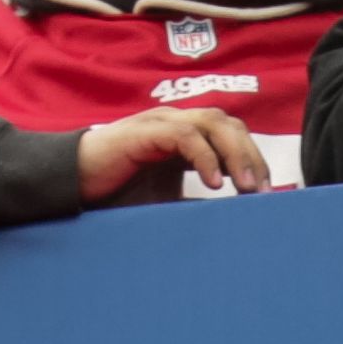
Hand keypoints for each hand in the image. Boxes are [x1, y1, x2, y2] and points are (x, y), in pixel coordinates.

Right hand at [77, 105, 275, 201]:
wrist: (75, 184)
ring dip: (235, 154)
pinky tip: (214, 184)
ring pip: (212, 123)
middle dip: (251, 156)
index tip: (267, 193)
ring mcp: (161, 123)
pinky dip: (204, 157)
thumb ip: (196, 203)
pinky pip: (184, 135)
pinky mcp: (145, 131)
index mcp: (186, 136)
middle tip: (262, 191)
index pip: (231, 135)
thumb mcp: (166, 201)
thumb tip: (232, 220)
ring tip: (246, 187)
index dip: (253, 159)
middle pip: (229, 124)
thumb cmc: (117, 193)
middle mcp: (177, 123)